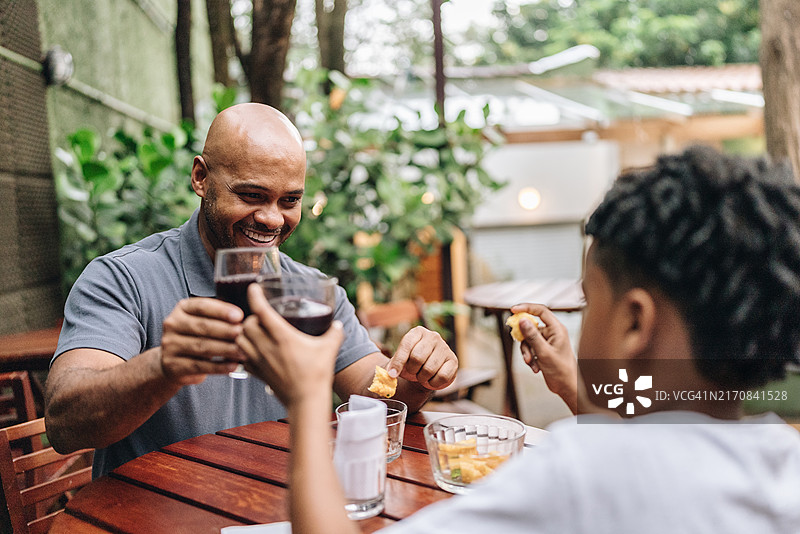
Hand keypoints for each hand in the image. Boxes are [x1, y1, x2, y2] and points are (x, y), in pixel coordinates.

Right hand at [160, 297, 245, 383]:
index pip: (202, 306)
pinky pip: (199, 366)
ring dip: (225, 349)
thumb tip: (242, 318)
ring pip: (202, 346)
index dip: (221, 311)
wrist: (174, 362)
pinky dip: (218, 367)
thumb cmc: (196, 336)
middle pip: (202, 326)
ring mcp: (170, 345)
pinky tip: (232, 366)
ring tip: (242, 351)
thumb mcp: (204, 320)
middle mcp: (173, 324)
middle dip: (226, 330)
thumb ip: (219, 316)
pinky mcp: (173, 365)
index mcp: (182, 308)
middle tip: (243, 334)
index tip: (239, 316)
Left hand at [237, 284, 344, 406]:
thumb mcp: (329, 348)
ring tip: (253, 331)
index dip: (255, 296)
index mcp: (282, 336)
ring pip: (240, 340)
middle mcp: (266, 346)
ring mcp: (259, 360)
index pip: (261, 310)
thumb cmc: (318, 373)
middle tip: (260, 316)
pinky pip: (242, 358)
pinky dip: (242, 351)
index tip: (253, 287)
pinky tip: (252, 350)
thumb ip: (334, 332)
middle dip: (250, 317)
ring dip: (243, 333)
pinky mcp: (257, 373)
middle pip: (246, 324)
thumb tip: (337, 323)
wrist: (306, 400)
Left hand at [386, 326, 457, 389]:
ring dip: (422, 378)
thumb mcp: (399, 362)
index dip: (398, 362)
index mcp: (417, 332)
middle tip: (413, 373)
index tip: (392, 374)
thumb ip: (392, 367)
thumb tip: (389, 374)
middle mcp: (432, 336)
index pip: (406, 345)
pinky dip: (433, 383)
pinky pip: (442, 376)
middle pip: (417, 357)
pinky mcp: (453, 360)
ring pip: (429, 369)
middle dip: (412, 370)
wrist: (426, 370)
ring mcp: (444, 347)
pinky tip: (431, 380)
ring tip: (422, 375)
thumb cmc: (411, 364)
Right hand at [510, 303, 577, 410]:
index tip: (513, 310)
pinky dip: (530, 357)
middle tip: (518, 343)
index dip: (526, 308)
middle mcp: (552, 333)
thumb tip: (522, 320)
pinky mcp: (543, 350)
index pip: (541, 311)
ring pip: (528, 339)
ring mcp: (548, 341)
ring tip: (531, 362)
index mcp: (557, 329)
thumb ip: (532, 336)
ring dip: (526, 352)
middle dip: (524, 339)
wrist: (567, 387)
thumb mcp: (544, 352)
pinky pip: (530, 348)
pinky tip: (535, 367)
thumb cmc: (561, 370)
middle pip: (531, 326)